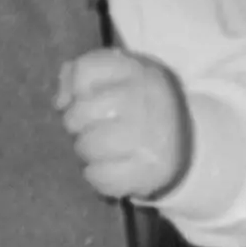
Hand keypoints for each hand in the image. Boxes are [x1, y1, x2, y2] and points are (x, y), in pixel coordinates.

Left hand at [57, 47, 191, 206]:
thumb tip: (60, 102)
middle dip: (78, 124)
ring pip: (86, 146)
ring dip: (87, 151)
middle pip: (79, 112)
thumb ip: (77, 76)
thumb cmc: (135, 107)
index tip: (85, 98)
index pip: (85, 70)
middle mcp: (147, 99)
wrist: (185, 144)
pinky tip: (110, 168)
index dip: (76, 89)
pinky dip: (97, 176)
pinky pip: (99, 176)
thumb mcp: (115, 79)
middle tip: (96, 128)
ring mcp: (151, 136)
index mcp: (138, 70)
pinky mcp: (150, 170)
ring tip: (104, 148)